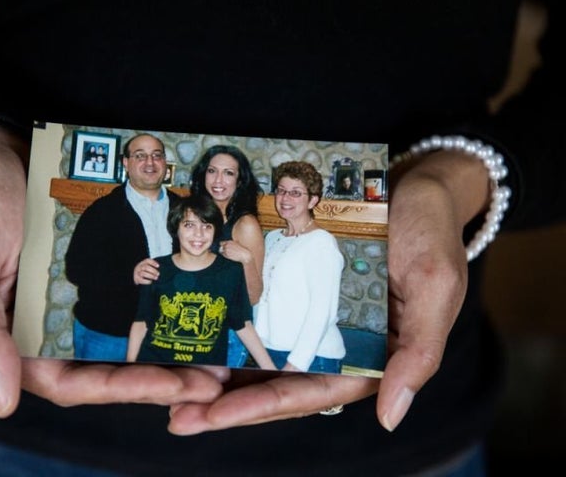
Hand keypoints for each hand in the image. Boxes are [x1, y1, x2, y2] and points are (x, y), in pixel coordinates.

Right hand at [0, 118, 222, 417]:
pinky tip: (188, 315)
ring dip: (161, 357)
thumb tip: (3, 402)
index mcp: (4, 337)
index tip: (173, 387)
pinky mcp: (82, 277)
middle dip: (156, 381)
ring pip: (115, 346)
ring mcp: (63, 304)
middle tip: (209, 383)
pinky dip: (151, 317)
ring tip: (212, 362)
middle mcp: (37, 329)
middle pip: (101, 372)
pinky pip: (120, 306)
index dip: (120, 390)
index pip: (67, 383)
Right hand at [134, 257, 159, 284]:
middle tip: (158, 274)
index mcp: (143, 263)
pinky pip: (141, 280)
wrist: (135, 276)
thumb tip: (162, 269)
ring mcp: (137, 272)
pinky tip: (151, 282)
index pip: (147, 260)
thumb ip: (153, 266)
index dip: (153, 263)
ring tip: (156, 278)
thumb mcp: (147, 267)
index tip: (158, 266)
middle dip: (153, 271)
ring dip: (151, 276)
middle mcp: (139, 267)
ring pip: (143, 273)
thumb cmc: (145, 271)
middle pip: (146, 267)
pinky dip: (147, 281)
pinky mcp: (136, 278)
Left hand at [167, 150, 490, 434]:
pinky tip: (190, 342)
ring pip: (259, 359)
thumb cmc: (431, 234)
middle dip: (225, 405)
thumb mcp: (436, 289)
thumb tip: (391, 418)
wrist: (414, 187)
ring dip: (217, 378)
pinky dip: (227, 332)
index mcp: (367, 360)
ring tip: (169, 393)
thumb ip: (418, 354)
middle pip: (274, 386)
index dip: (262, 407)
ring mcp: (309, 320)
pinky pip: (257, 318)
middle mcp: (332, 347)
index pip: (309, 394)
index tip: (213, 417)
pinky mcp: (294, 293)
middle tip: (175, 417)